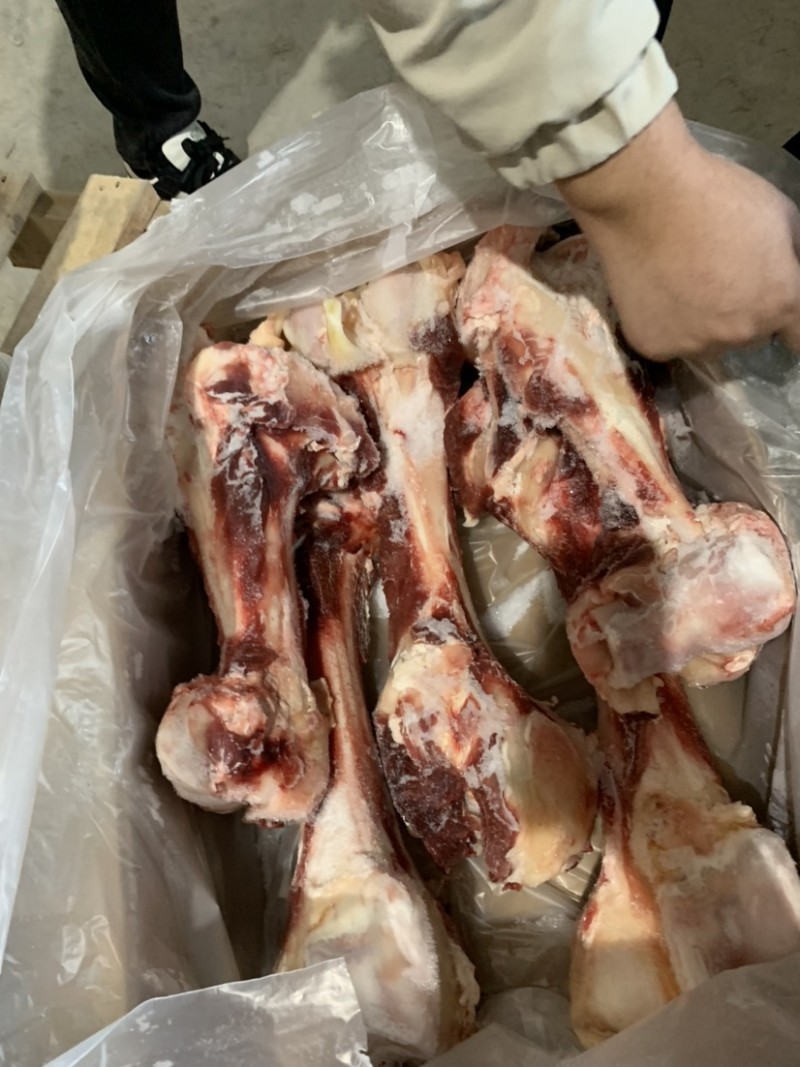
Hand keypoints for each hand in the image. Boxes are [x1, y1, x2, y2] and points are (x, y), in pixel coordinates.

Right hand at [556, 102, 799, 359]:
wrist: (645, 198)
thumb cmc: (717, 195)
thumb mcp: (781, 215)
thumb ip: (793, 257)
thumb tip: (791, 274)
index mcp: (779, 303)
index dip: (787, 319)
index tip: (773, 306)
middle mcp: (740, 335)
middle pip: (751, 336)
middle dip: (744, 312)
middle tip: (719, 277)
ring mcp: (694, 345)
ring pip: (708, 341)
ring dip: (703, 322)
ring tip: (683, 283)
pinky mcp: (654, 347)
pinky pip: (669, 341)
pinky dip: (665, 323)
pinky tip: (657, 290)